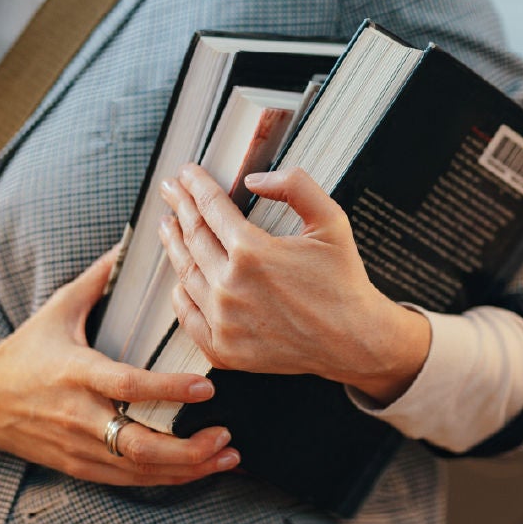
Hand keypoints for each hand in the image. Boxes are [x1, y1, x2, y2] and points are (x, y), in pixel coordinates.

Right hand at [0, 245, 241, 485]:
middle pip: (137, 443)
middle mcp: (78, 415)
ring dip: (186, 467)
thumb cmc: (25, 351)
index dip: (168, 389)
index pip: (127, 386)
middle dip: (186, 447)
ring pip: (138, 469)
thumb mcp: (58, 309)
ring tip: (224, 453)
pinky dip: (166, 478)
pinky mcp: (79, 467)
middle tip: (225, 434)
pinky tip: (197, 468)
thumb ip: (99, 279)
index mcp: (75, 372)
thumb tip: (131, 244)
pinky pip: (127, 480)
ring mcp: (78, 447)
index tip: (206, 387)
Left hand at [159, 165, 430, 404]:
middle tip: (170, 190)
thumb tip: (253, 180)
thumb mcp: (332, 220)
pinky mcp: (224, 349)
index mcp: (252, 252)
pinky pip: (188, 316)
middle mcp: (230, 287)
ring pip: (186, 274)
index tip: (185, 174)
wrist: (354, 340)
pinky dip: (181, 294)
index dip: (196, 185)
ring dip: (175, 246)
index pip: (211, 208)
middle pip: (193, 237)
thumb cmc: (343, 280)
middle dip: (180, 207)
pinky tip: (179, 279)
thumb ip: (296, 188)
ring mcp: (223, 321)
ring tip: (169, 227)